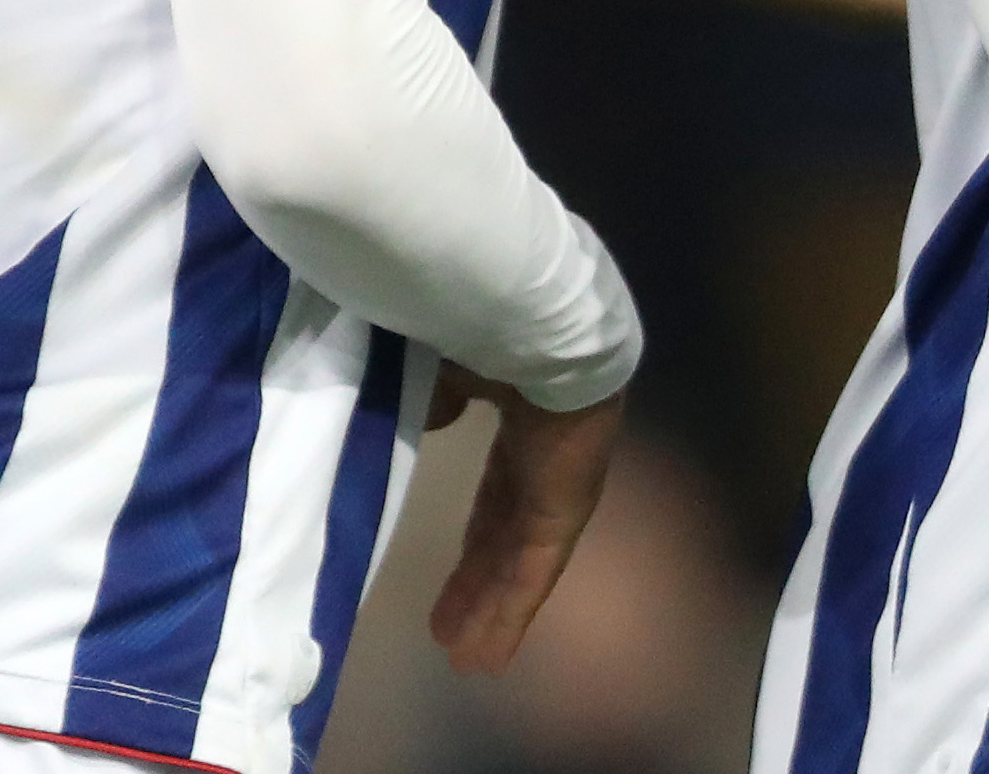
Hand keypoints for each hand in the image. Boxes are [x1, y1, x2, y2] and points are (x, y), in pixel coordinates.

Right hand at [423, 361, 625, 674]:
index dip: (473, 540)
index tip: (453, 574)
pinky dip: (510, 619)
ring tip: (466, 659)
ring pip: (518, 568)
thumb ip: (438, 398)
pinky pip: (532, 578)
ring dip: (491, 614)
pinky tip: (490, 659)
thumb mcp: (452, 367)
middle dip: (477, 584)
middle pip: (504, 540)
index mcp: (521, 425)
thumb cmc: (495, 334)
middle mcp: (544, 464)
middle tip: (451, 627)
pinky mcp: (562, 515)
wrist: (546, 329)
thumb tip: (426, 417)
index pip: (495, 496)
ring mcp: (557, 492)